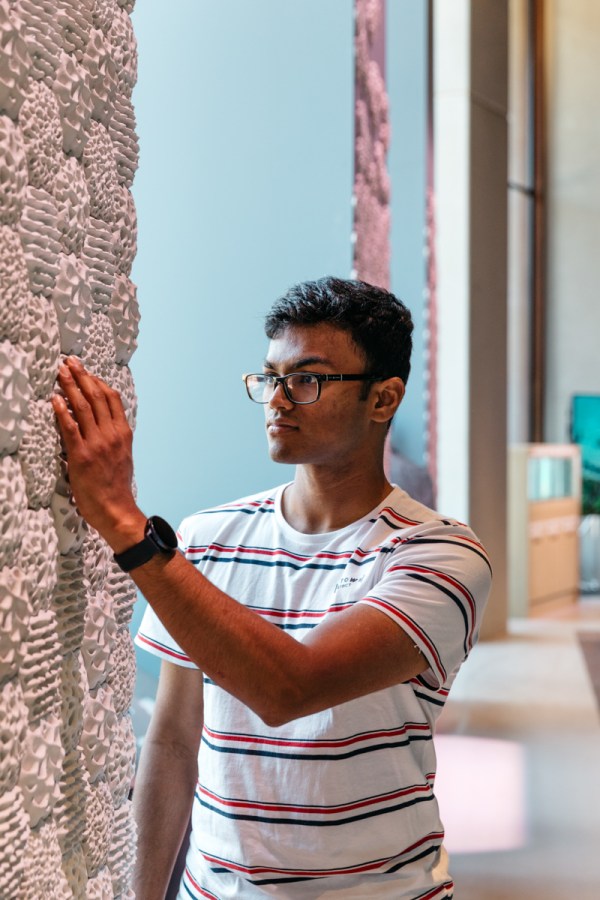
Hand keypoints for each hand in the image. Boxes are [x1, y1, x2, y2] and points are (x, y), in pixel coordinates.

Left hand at [52, 357, 145, 549]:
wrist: (116, 509)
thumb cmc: (117, 487)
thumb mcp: (123, 456)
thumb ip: (114, 438)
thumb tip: (102, 424)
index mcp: (123, 433)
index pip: (111, 399)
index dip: (98, 381)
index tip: (87, 371)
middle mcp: (111, 434)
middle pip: (96, 396)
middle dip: (82, 376)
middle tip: (70, 362)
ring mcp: (97, 444)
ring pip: (83, 406)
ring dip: (70, 386)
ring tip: (60, 372)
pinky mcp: (81, 455)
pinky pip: (70, 427)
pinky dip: (62, 411)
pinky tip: (54, 399)